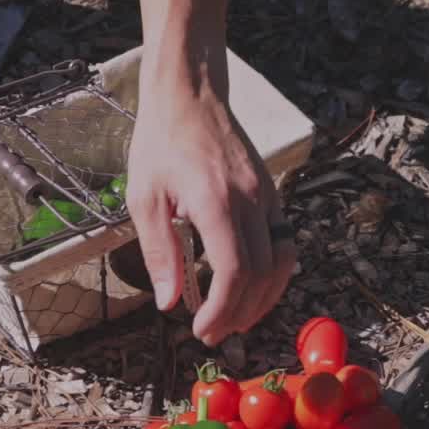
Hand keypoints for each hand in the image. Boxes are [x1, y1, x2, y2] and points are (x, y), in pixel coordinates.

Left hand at [126, 74, 295, 346]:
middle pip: (261, 275)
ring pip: (282, 262)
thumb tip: (169, 301)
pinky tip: (252, 288)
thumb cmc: (161, 142)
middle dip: (239, 314)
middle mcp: (250, 200)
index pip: (235, 272)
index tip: (202, 329)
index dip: (222, 310)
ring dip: (263, 300)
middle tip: (213, 334)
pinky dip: (273, 274)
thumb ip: (159, 252)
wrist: (191, 95)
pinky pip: (285, 242)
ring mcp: (267, 196)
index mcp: (216, 202)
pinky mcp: (272, 193)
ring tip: (236, 320)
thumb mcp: (143, 198)